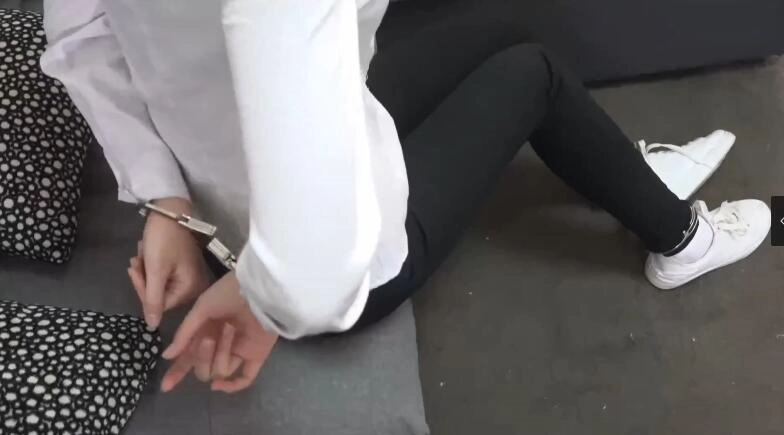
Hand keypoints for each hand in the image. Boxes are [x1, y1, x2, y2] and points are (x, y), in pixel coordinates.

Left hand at [127, 197, 210, 328]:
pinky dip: (152, 264)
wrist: (170, 210)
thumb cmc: (163, 240)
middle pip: (160, 294)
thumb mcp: (155, 271)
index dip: (143, 289)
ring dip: (146, 270)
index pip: (160, 304)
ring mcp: (190, 275)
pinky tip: (147, 251)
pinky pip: (164, 273)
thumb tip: (152, 327)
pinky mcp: (184, 266)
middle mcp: (195, 285)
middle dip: (144, 278)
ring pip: (159, 283)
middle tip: (135, 261)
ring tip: (141, 253)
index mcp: (191, 288)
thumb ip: (152, 300)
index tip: (133, 270)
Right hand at [160, 272, 277, 392]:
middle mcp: (220, 344)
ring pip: (220, 370)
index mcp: (205, 331)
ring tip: (230, 329)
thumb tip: (167, 356)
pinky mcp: (256, 355)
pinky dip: (231, 386)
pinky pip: (244, 379)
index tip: (166, 386)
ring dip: (221, 353)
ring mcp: (238, 351)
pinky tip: (217, 384)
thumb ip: (184, 333)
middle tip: (208, 339)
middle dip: (202, 357)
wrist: (257, 288)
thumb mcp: (201, 308)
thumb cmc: (228, 293)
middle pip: (203, 368)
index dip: (178, 371)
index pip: (189, 357)